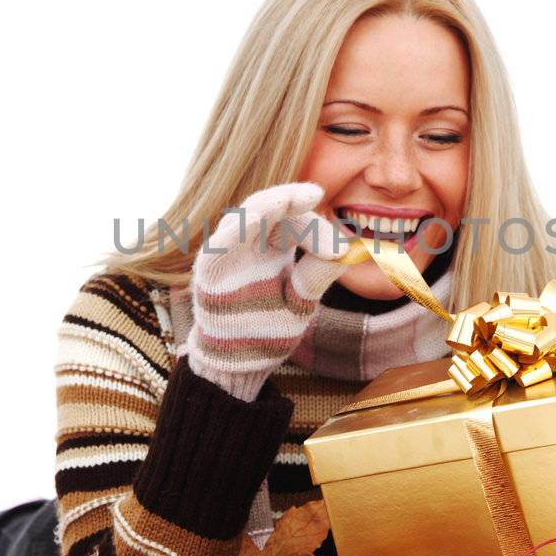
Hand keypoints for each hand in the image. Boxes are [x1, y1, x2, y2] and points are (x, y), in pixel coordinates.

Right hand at [184, 181, 351, 400]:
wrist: (238, 363)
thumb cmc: (267, 329)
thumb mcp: (299, 303)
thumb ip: (315, 277)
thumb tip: (347, 250)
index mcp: (272, 245)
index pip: (294, 220)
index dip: (317, 227)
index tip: (342, 249)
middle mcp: (249, 242)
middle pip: (270, 207)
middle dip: (291, 198)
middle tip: (315, 193)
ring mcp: (226, 252)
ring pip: (244, 216)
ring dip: (265, 205)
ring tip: (286, 199)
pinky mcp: (209, 269)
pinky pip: (219, 243)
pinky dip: (235, 230)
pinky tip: (254, 219)